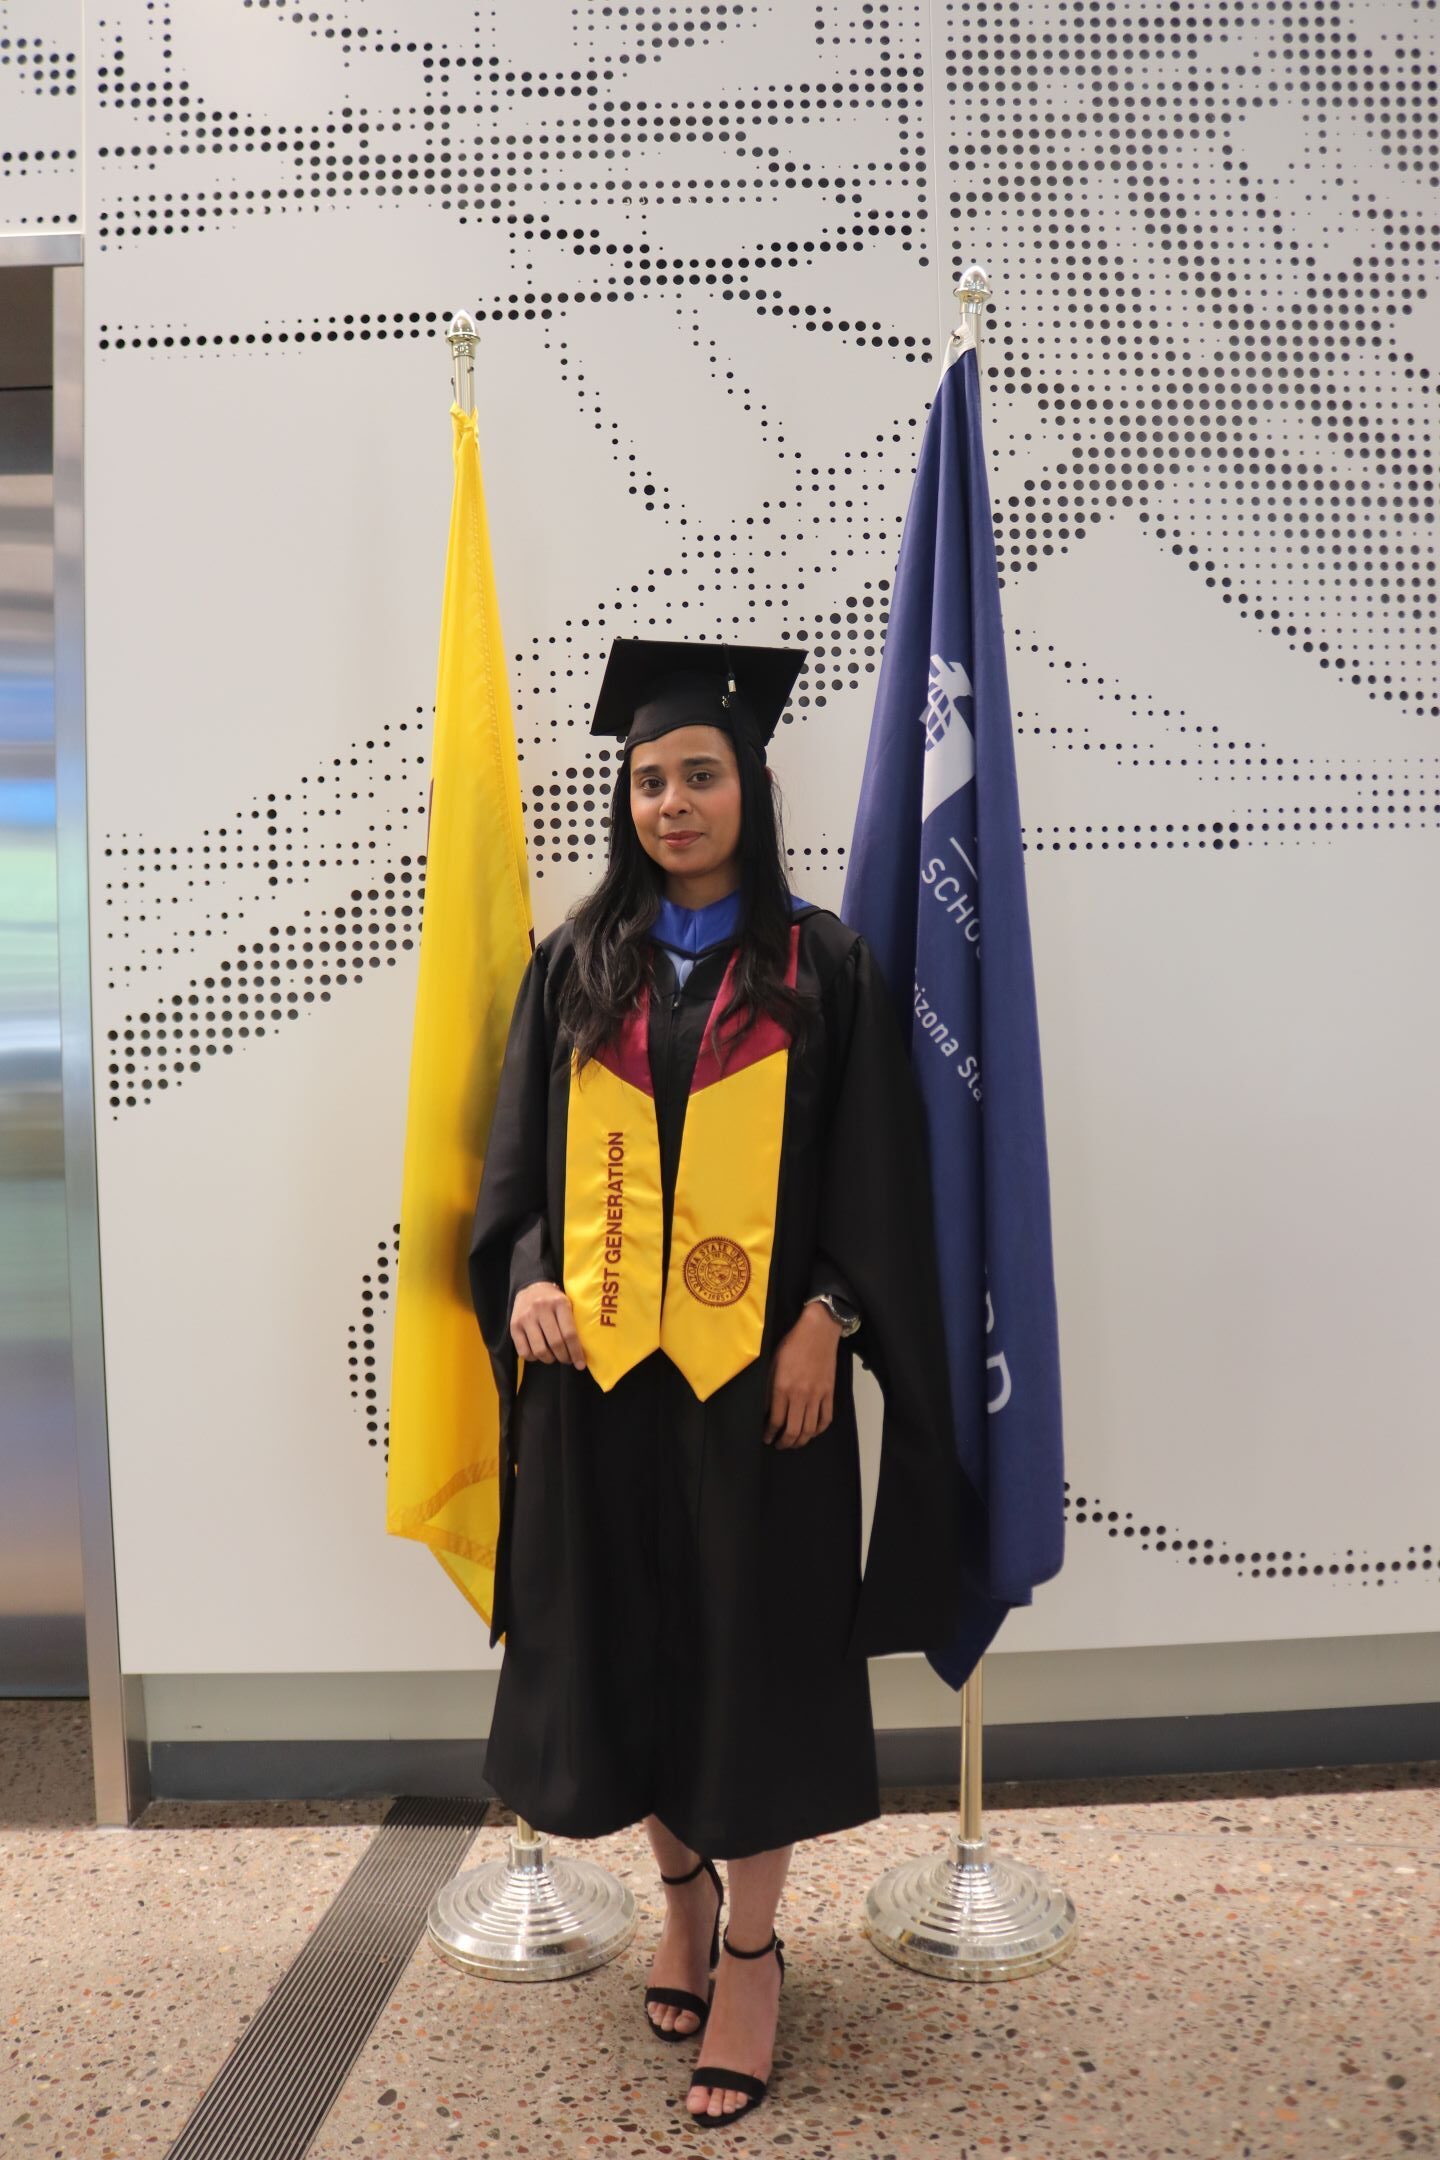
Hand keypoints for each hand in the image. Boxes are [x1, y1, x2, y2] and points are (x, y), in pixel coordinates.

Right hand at [511, 1280, 586, 1368]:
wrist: (531, 1286)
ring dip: (549, 1359)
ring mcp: (526, 1317)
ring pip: (539, 1350)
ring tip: (554, 1357)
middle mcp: (541, 1309)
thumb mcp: (567, 1303)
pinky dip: (533, 1358)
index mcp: (559, 1303)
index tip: (580, 1364)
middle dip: (564, 1357)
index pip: (569, 1333)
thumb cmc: (554, 1300)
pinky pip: (524, 1351)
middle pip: (555, 1343)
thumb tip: (582, 1351)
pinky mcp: (514, 1326)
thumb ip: (573, 1322)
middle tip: (567, 1360)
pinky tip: (539, 1354)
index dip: (576, 1352)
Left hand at [763, 1300, 840, 1447]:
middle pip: (793, 1430)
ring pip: (810, 1429)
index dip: (770, 1433)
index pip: (776, 1420)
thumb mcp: (773, 1364)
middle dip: (785, 1442)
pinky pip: (826, 1418)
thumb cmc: (792, 1345)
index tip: (767, 1437)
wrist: (818, 1332)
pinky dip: (819, 1430)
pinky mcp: (829, 1393)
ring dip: (801, 1441)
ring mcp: (817, 1396)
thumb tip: (766, 1410)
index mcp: (783, 1388)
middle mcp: (800, 1395)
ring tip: (794, 1442)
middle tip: (779, 1445)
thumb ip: (769, 1388)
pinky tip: (812, 1432)